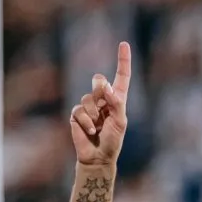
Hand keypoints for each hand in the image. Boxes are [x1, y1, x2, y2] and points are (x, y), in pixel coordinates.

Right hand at [70, 42, 130, 165]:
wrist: (97, 157)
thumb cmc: (112, 141)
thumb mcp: (120, 122)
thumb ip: (115, 103)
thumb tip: (105, 85)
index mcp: (117, 100)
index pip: (121, 77)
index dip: (123, 61)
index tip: (124, 44)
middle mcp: (103, 100)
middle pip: (98, 80)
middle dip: (99, 91)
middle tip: (103, 107)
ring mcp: (89, 106)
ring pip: (87, 97)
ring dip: (94, 114)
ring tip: (97, 127)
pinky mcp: (77, 114)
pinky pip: (79, 110)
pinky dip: (86, 122)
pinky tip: (90, 131)